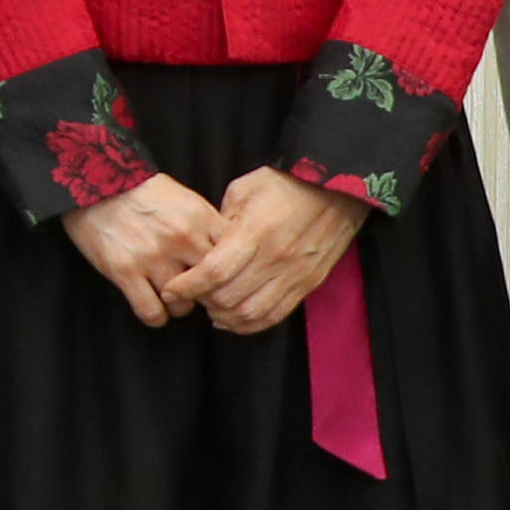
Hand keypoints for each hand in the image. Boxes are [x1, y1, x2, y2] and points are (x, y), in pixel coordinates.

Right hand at [60, 175, 220, 329]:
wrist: (97, 181)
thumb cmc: (144, 192)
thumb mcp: (186, 200)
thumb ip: (209, 227)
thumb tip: (230, 256)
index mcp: (201, 218)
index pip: (234, 261)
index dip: (230, 276)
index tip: (220, 280)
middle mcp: (181, 238)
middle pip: (212, 288)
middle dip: (206, 295)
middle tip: (197, 294)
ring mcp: (153, 256)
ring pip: (183, 306)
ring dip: (178, 306)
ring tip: (170, 297)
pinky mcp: (125, 271)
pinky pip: (152, 313)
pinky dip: (155, 316)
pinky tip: (152, 306)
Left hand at [169, 168, 368, 335]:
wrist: (339, 189)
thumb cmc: (287, 184)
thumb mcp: (245, 188)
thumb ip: (221, 220)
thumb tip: (205, 247)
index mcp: (256, 231)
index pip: (214, 271)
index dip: (187, 286)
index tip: (171, 289)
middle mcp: (276, 258)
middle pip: (229, 298)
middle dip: (202, 302)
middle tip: (190, 296)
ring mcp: (294, 274)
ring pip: (251, 313)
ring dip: (224, 318)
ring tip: (211, 309)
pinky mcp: (308, 284)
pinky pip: (275, 315)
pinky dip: (251, 324)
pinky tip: (234, 319)